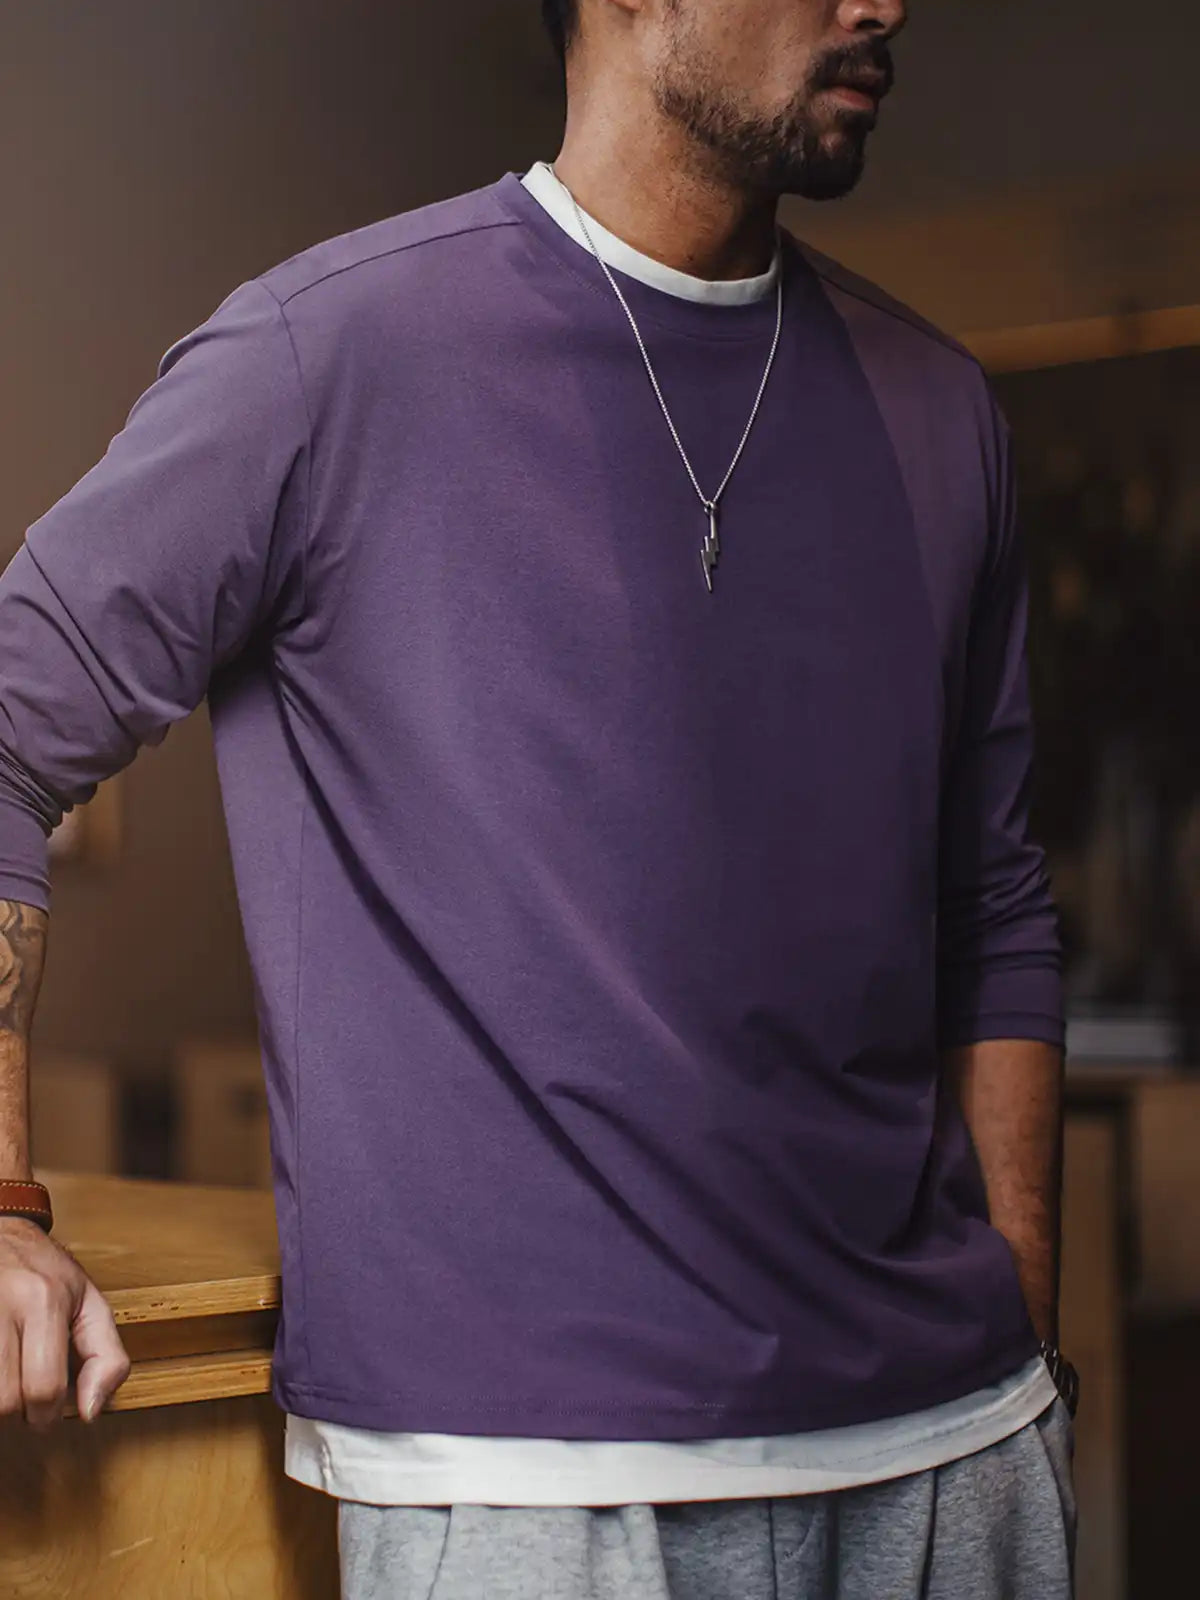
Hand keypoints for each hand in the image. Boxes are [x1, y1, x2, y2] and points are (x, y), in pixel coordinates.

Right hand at [0, 1215, 130, 1430]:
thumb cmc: (43, 1271)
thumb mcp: (88, 1301)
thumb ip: (105, 1355)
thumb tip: (92, 1410)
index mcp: (45, 1300)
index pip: (44, 1388)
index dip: (47, 1416)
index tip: (46, 1412)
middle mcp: (5, 1303)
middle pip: (4, 1401)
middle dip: (16, 1414)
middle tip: (22, 1400)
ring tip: (7, 1383)